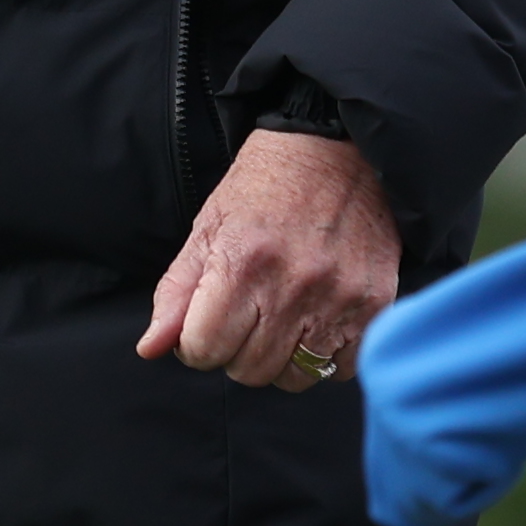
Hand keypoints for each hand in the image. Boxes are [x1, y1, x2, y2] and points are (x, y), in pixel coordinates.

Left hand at [141, 123, 403, 394]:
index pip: (203, 350)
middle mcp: (291, 285)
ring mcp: (338, 297)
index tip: (207, 322)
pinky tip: (318, 320)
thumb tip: (151, 349)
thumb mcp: (208, 227)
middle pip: (248, 371)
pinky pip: (342, 368)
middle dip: (237, 351)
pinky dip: (326, 355)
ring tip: (283, 318)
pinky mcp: (374, 303)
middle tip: (248, 315)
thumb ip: (177, 293)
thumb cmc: (265, 187)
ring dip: (280, 359)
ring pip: (294, 377)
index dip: (197, 342)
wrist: (340, 148)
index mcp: (242, 262)